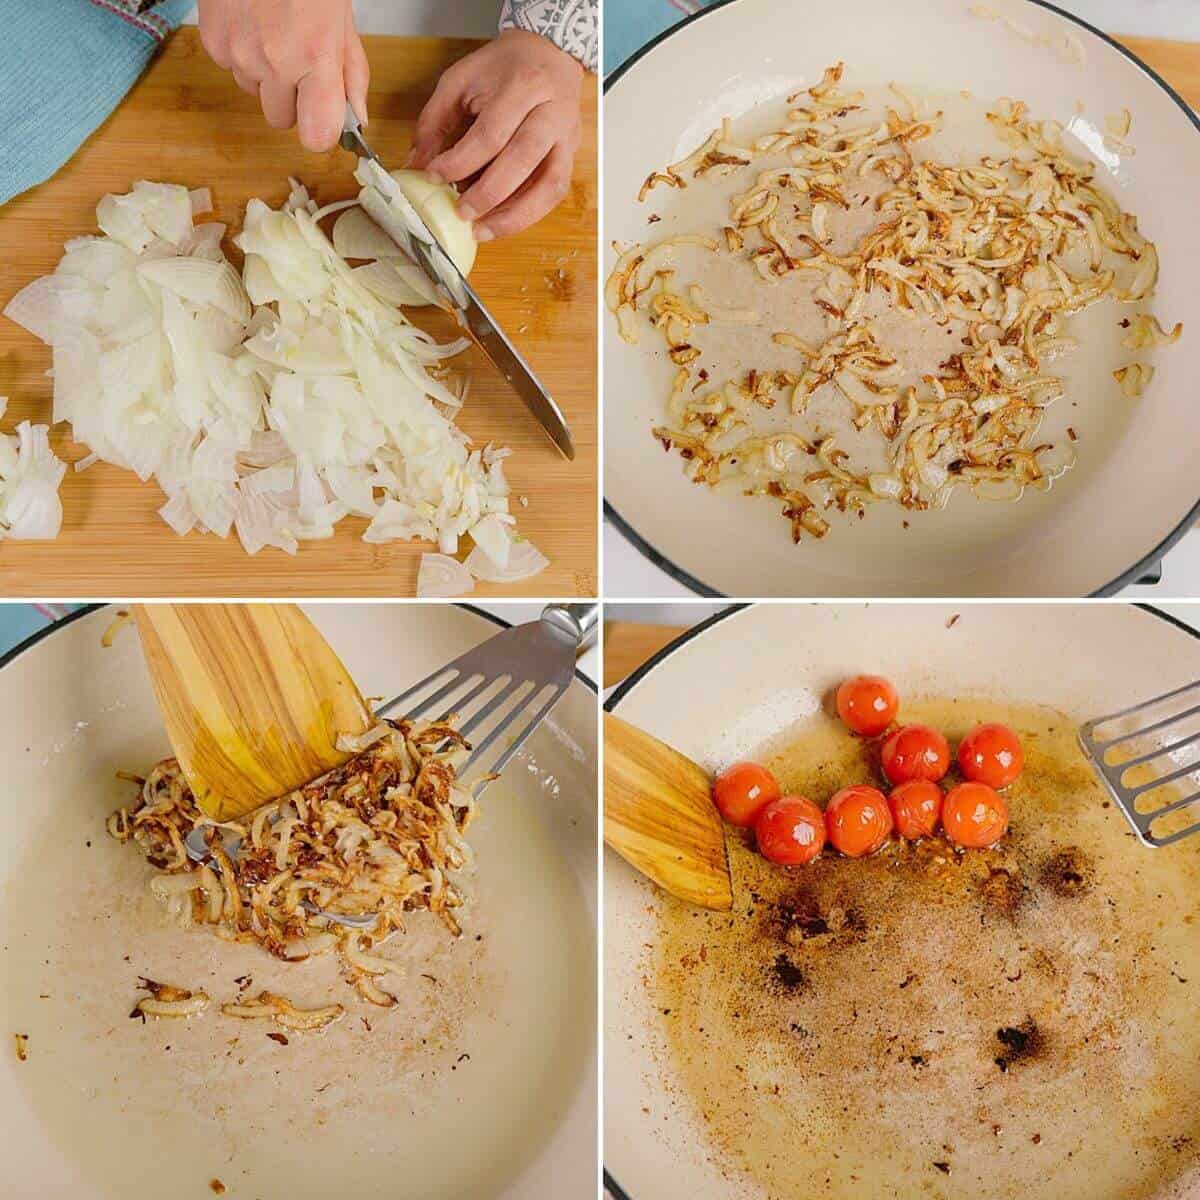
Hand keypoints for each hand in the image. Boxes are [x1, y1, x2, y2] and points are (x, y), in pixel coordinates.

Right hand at [198, 0, 368, 151]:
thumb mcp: (341, 21)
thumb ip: (351, 73)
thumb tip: (357, 117)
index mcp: (315, 58)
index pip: (317, 138)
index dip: (320, 131)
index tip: (323, 118)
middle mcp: (274, 62)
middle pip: (281, 119)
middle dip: (291, 100)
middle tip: (297, 61)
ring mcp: (239, 53)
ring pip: (254, 92)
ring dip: (264, 74)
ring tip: (273, 31)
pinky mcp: (213, 41)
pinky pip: (230, 68)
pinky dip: (240, 52)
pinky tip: (251, 21)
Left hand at [409, 30, 583, 241]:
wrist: (549, 53)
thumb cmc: (503, 67)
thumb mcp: (461, 80)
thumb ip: (435, 120)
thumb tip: (417, 164)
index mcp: (522, 85)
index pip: (490, 133)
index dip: (461, 161)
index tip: (434, 176)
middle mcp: (551, 113)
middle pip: (522, 160)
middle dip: (488, 193)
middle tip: (461, 213)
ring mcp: (566, 137)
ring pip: (548, 185)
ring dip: (515, 215)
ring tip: (484, 231)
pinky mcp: (572, 155)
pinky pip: (555, 193)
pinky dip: (530, 213)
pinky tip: (504, 223)